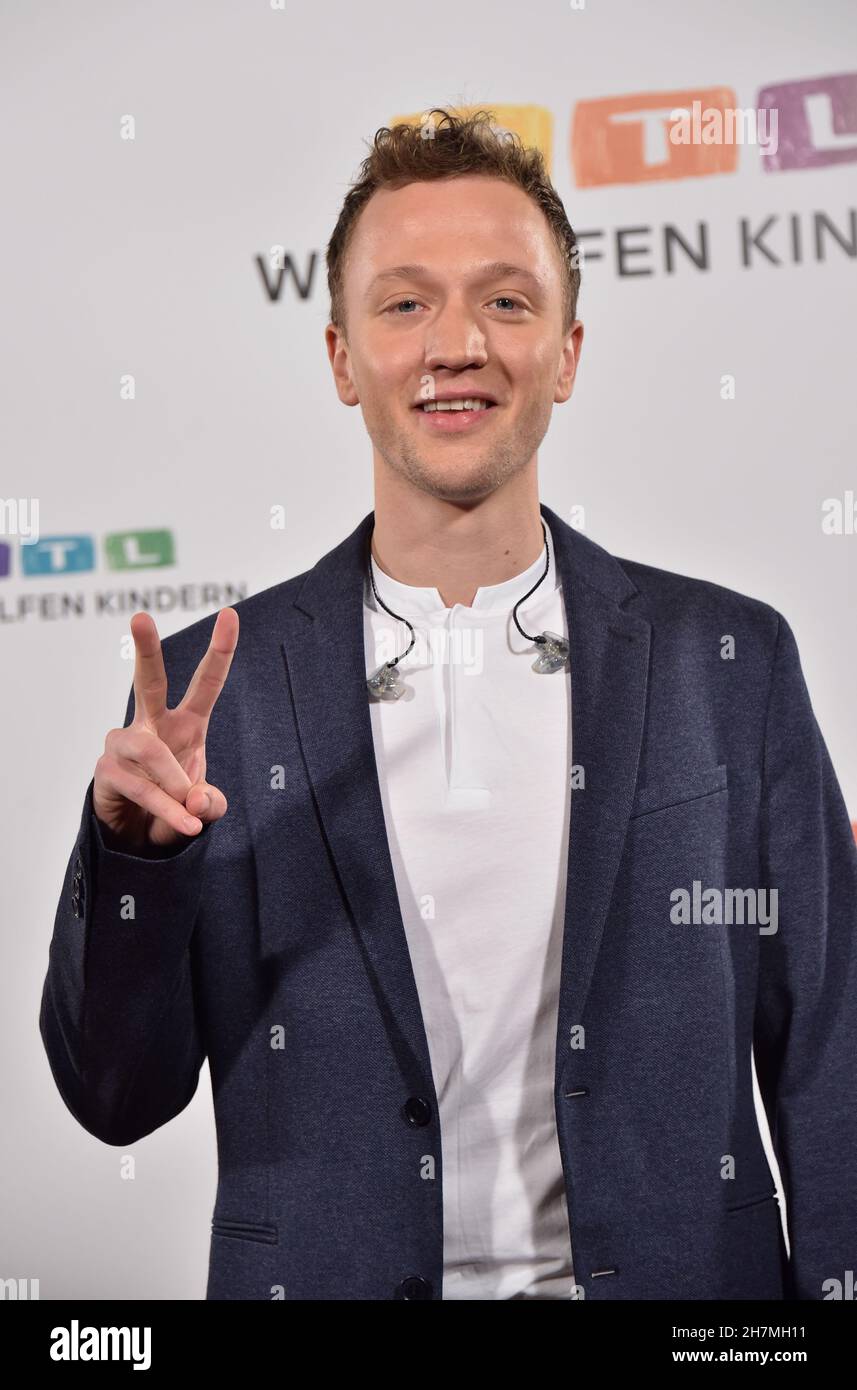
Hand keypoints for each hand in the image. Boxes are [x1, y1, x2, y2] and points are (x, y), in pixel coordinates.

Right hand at [93, 607, 238, 849]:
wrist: (139, 839)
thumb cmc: (175, 806)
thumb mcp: (206, 807)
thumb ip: (211, 804)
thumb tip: (195, 800)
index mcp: (186, 723)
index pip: (205, 683)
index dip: (220, 650)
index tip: (230, 614)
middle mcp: (152, 725)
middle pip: (149, 681)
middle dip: (146, 649)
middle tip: (139, 617)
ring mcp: (125, 744)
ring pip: (151, 751)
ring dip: (176, 784)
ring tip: (190, 811)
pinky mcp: (107, 770)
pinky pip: (140, 786)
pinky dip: (165, 808)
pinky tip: (184, 823)